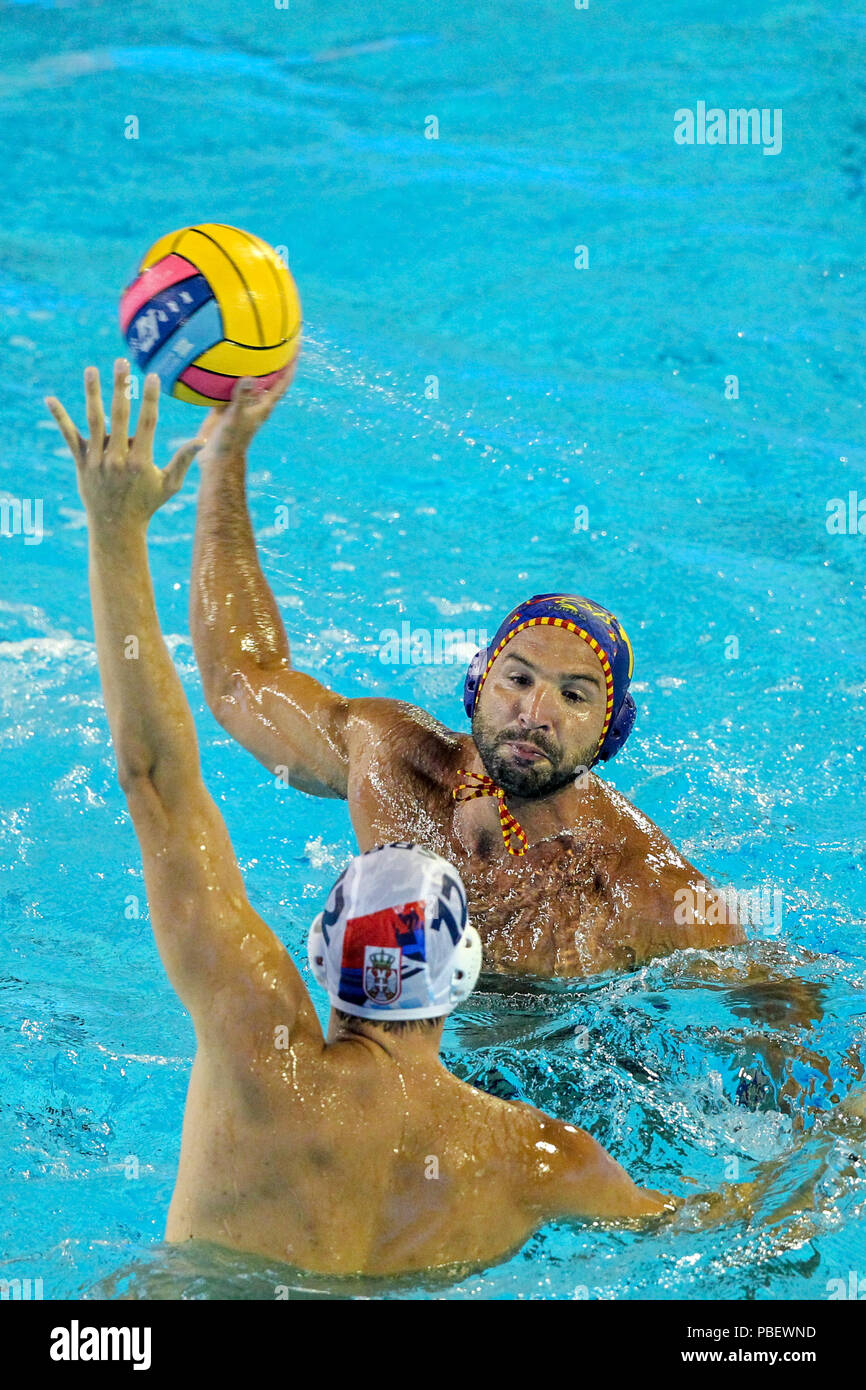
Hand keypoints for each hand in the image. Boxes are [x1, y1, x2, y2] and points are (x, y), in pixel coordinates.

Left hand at [45, 358, 203, 529]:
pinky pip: (70, 437)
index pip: (147, 422)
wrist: (116, 527)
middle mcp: (118, 459)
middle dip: (121, 387)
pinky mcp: (81, 463)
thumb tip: (203, 440)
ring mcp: (97, 460)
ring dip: (93, 394)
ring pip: (94, 421)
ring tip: (91, 369)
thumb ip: (183, 459)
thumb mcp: (170, 484)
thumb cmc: (147, 504)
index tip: (152, 376)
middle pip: (120, 415)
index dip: (150, 398)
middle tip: (121, 362)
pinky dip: (60, 418)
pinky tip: (50, 399)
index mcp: (141, 461)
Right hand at [197, 352, 298, 461]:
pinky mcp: (224, 407)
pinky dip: (222, 376)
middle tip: (275, 337)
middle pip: (267, 377)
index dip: (290, 366)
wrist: (217, 459)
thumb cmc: (231, 441)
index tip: (296, 346)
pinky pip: (224, 387)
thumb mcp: (237, 417)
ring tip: (245, 343)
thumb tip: (250, 377)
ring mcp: (238, 404)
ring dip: (247, 366)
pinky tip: (214, 361)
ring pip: (246, 381)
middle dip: (272, 360)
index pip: (282, 383)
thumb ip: (242, 397)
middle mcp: (254, 402)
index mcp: (263, 405)